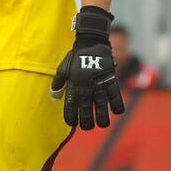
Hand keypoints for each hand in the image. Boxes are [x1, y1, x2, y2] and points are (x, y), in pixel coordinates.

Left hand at [50, 6, 124, 129]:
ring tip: (103, 124)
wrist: (91, 43)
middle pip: (86, 108)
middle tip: (88, 127)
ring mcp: (99, 83)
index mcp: (74, 84)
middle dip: (87, 120)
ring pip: (102, 105)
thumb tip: (53, 97)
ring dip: (102, 117)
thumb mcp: (63, 68)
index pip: (71, 104)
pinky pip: (116, 95)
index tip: (71, 123)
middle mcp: (86, 86)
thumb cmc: (75, 58)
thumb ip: (58, 83)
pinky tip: (117, 111)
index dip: (71, 115)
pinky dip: (117, 104)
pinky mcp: (111, 80)